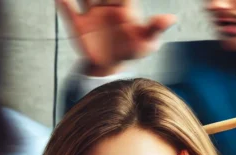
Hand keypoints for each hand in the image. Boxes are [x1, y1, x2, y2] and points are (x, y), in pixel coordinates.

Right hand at [57, 0, 175, 75]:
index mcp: (123, 6)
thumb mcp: (147, 42)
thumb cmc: (131, 50)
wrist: (110, 66)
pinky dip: (64, 4)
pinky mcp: (78, 24)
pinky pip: (69, 11)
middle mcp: (106, 5)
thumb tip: (171, 18)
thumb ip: (155, 28)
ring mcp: (91, 13)